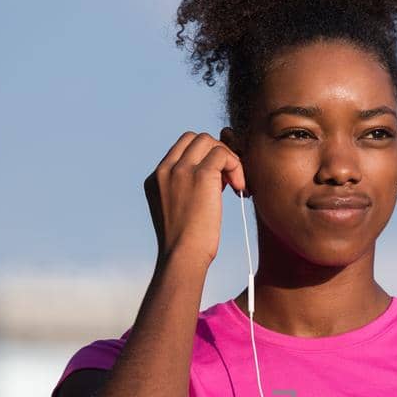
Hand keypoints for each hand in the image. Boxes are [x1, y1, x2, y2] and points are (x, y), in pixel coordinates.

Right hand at [144, 131, 246, 268]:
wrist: (183, 257)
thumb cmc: (185, 245)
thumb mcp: (178, 211)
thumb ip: (186, 190)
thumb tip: (214, 176)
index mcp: (156, 178)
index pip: (182, 148)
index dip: (203, 157)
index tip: (216, 181)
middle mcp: (165, 170)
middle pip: (196, 138)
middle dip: (216, 154)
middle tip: (228, 181)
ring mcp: (181, 170)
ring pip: (210, 142)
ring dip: (228, 159)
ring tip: (236, 186)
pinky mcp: (201, 175)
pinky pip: (223, 154)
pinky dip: (236, 167)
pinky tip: (240, 189)